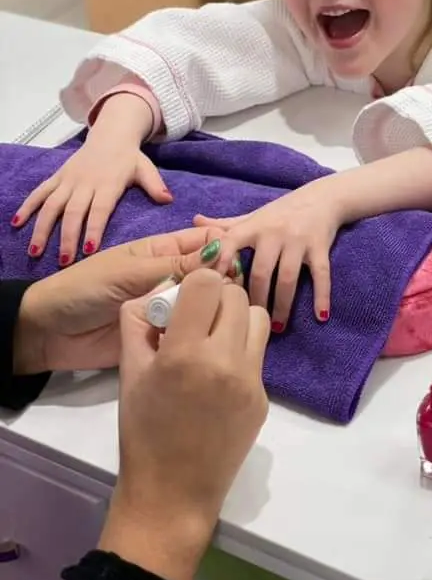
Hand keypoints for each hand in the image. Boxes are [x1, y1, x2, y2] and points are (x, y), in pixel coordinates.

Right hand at [11, 94, 167, 264]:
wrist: (111, 134)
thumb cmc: (130, 159)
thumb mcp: (145, 169)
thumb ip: (155, 185)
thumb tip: (168, 200)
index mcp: (108, 184)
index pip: (99, 210)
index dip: (93, 229)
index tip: (88, 251)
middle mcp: (85, 183)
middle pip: (73, 212)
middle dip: (67, 237)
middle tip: (63, 261)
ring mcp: (68, 180)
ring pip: (52, 205)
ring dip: (42, 228)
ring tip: (35, 251)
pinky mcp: (57, 177)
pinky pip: (39, 192)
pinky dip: (27, 206)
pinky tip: (16, 224)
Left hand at [13, 228, 224, 375]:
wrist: (50, 332)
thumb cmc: (86, 288)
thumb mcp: (131, 271)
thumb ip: (176, 265)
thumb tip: (222, 250)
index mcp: (164, 251)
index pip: (207, 240)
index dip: (225, 247)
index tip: (233, 265)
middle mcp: (173, 276)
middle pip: (213, 273)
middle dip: (227, 280)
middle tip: (228, 296)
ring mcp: (170, 307)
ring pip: (207, 303)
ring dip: (217, 308)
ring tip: (222, 317)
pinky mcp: (165, 335)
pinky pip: (192, 331)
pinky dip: (202, 333)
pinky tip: (212, 339)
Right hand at [99, 269, 269, 579]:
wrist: (173, 494)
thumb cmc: (142, 432)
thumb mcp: (129, 373)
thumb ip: (139, 322)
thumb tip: (161, 290)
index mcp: (185, 353)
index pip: (208, 282)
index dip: (195, 283)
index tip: (185, 300)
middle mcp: (224, 361)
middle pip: (236, 295)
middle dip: (216, 299)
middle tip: (197, 320)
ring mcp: (250, 380)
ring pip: (258, 318)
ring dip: (237, 319)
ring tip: (214, 341)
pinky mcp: (264, 398)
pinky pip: (258, 354)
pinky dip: (240, 352)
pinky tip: (219, 377)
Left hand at [195, 181, 342, 330]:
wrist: (323, 198)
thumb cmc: (282, 211)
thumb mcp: (253, 216)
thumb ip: (226, 225)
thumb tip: (195, 221)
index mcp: (254, 226)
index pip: (231, 242)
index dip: (219, 262)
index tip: (212, 290)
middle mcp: (274, 233)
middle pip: (260, 270)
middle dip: (254, 298)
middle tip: (249, 321)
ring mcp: (298, 240)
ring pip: (287, 277)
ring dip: (281, 305)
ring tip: (276, 327)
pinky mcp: (320, 247)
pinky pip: (321, 274)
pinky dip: (322, 296)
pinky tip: (320, 316)